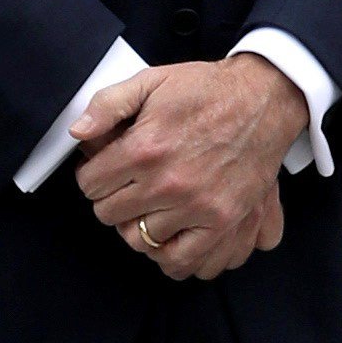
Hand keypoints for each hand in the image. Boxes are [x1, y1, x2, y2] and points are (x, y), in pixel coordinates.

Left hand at [71, 57, 304, 280]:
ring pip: (139, 241)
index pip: (90, 185)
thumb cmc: (207, 91)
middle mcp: (168, 183)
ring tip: (148, 209)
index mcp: (144, 148)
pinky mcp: (222, 222)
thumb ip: (108, 104)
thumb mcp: (152, 81)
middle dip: (112, 199)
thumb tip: (78, 132)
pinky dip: (169, 256)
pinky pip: (182, 261)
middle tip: (128, 186)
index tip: (105, 170)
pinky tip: (168, 235)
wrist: (263, 100)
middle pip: (109, 215)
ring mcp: (196, 207)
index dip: (92, 175)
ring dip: (138, 226)